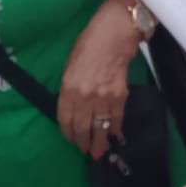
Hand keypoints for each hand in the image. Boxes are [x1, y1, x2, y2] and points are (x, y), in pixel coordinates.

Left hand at [58, 0, 140, 160]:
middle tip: (85, 151)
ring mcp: (103, 98)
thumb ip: (70, 88)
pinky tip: (113, 135)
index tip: (71, 139)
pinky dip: (114, 129)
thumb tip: (74, 108)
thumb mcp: (69, 65)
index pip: (65, 119)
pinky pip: (116, 118)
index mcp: (68, 87)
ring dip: (99, 143)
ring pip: (100, 128)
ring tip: (98, 152)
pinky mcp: (120, 96)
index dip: (68, 133)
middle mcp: (84, 96)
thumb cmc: (87, 44)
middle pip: (82, 127)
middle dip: (83, 143)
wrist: (114, 34)